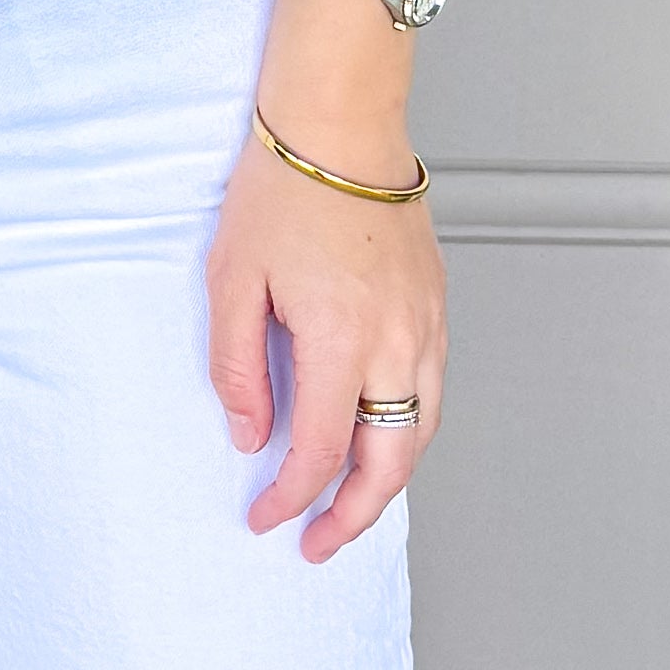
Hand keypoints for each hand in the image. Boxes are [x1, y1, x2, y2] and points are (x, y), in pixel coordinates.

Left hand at [207, 119, 446, 567]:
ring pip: (421, 432)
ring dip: (387, 480)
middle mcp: (396, 342)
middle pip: (388, 462)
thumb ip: (239, 369)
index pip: (319, 451)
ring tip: (350, 505)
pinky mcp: (436, 305)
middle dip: (354, 516)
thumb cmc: (283, 189)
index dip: (289, 498)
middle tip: (318, 544)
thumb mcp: (232, 282)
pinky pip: (432, 390)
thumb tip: (250, 434)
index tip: (264, 517)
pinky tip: (380, 437)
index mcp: (341, 340)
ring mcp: (425, 323)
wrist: (341, 125)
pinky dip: (409, 431)